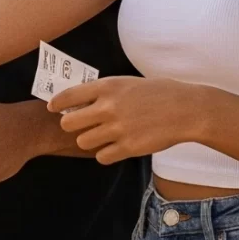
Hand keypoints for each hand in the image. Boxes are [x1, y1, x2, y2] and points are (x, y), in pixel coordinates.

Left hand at [49, 76, 212, 165]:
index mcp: (108, 86)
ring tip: (101, 137)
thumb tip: (82, 101)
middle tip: (81, 126)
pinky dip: (105, 153)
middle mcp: (108, 107)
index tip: (52, 107)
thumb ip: (106, 92)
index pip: (69, 95)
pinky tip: (114, 147)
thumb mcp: (129, 83)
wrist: (186, 110)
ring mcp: (117, 129)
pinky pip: (101, 156)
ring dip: (89, 140)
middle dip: (72, 125)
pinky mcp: (127, 148)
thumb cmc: (159, 93)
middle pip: (69, 123)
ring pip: (83, 142)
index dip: (57, 103)